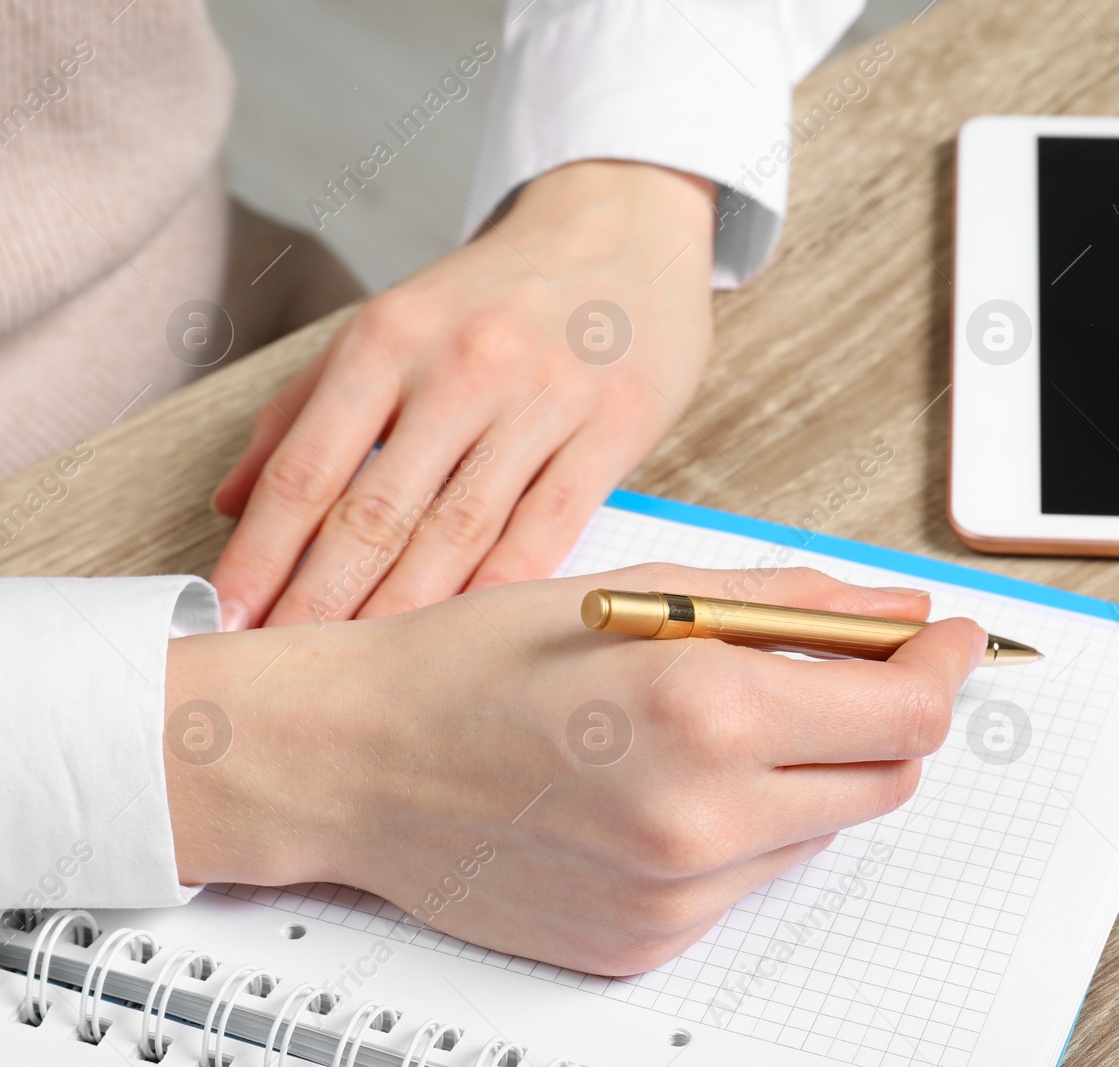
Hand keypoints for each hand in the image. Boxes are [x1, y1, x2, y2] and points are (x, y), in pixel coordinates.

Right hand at [164, 566, 985, 974]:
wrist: (357, 763)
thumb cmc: (479, 663)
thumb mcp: (640, 594)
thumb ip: (787, 606)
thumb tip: (895, 617)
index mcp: (704, 710)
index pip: (904, 712)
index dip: (942, 670)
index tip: (944, 642)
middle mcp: (702, 818)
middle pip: (887, 780)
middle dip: (885, 718)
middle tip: (848, 672)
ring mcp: (677, 896)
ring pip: (823, 830)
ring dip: (809, 772)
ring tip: (715, 724)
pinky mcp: (649, 943)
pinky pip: (751, 879)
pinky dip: (745, 826)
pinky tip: (666, 785)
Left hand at [208, 161, 715, 630]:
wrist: (623, 224)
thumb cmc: (498, 290)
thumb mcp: (394, 320)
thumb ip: (310, 405)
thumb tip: (231, 500)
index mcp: (392, 334)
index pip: (309, 464)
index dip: (263, 550)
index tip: (228, 615)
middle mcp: (463, 365)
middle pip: (376, 509)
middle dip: (321, 599)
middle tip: (285, 666)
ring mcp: (544, 398)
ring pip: (460, 529)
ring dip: (404, 610)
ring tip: (362, 667)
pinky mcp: (614, 427)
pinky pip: (550, 525)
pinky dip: (503, 589)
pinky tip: (468, 637)